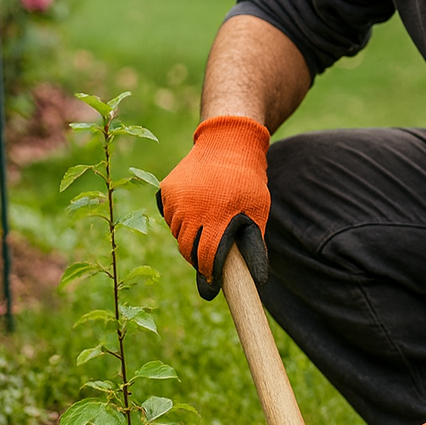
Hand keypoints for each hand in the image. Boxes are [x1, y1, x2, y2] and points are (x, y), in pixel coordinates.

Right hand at [157, 114, 271, 299]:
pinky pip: (170, 217)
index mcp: (217, 216)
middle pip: (187, 248)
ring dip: (188, 238)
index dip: (209, 272)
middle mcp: (192, 209)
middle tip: (209, 257)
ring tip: (205, 228)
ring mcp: (176, 199)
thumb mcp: (259, 210)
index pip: (206, 256)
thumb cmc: (248, 181)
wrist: (228, 144)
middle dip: (198, 258)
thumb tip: (257, 278)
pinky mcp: (166, 190)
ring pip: (177, 234)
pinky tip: (196, 211)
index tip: (213, 280)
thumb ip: (254, 243)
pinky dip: (180, 221)